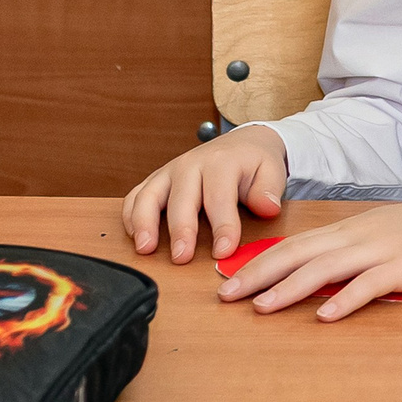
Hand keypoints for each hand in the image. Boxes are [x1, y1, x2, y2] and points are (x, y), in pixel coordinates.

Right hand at [123, 124, 288, 263]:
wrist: (241, 143)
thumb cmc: (254, 164)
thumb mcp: (271, 171)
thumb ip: (269, 190)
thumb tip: (267, 208)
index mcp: (221, 163)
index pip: (220, 198)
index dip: (222, 226)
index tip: (223, 251)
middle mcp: (191, 164)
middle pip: (181, 199)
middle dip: (180, 230)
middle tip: (181, 257)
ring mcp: (169, 172)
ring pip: (149, 195)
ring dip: (144, 223)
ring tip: (146, 249)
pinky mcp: (156, 180)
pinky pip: (136, 196)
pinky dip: (130, 215)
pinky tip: (134, 237)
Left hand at [216, 198, 401, 320]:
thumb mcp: (380, 236)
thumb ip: (348, 252)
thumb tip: (313, 272)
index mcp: (350, 230)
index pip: (295, 244)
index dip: (259, 262)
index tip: (229, 280)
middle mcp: (358, 237)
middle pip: (299, 253)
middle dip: (259, 274)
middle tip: (226, 296)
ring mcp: (381, 251)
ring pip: (326, 268)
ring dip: (290, 288)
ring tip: (262, 307)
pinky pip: (369, 284)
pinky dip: (344, 300)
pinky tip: (324, 316)